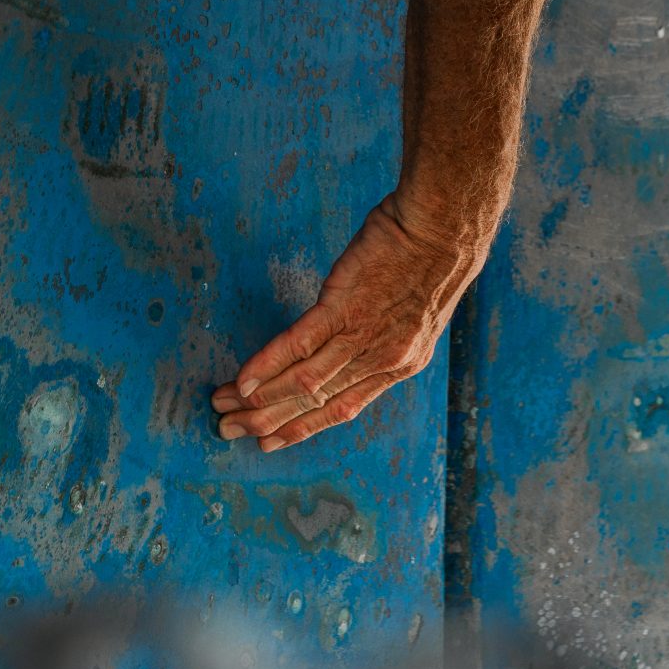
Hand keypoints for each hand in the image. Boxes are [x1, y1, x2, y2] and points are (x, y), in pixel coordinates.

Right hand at [210, 193, 486, 451]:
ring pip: (302, 381)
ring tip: (222, 405)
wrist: (445, 228)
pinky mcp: (344, 306)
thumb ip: (381, 332)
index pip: (342, 409)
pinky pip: (298, 344)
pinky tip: (242, 378)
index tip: (270, 440)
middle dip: (268, 420)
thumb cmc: (431, 257)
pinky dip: (266, 364)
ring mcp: (361, 336)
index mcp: (400, 365)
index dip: (303, 427)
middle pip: (314, 401)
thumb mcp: (415, 310)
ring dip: (258, 397)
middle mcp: (381, 361)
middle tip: (229, 430)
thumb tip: (348, 339)